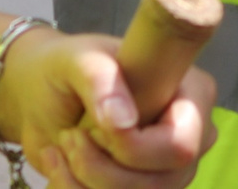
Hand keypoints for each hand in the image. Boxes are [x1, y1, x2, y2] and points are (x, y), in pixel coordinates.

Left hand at [1, 28, 217, 188]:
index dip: (132, 147)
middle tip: (70, 137)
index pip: (180, 144)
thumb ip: (100, 79)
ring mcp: (171, 170)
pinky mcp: (144, 187)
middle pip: (158, 183)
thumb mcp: (77, 60)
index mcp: (193, 93)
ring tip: (63, 146)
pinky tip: (61, 165)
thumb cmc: (68, 68)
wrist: (44, 98)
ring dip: (83, 181)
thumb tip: (122, 120)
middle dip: (100, 169)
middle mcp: (193, 135)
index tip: (93, 127)